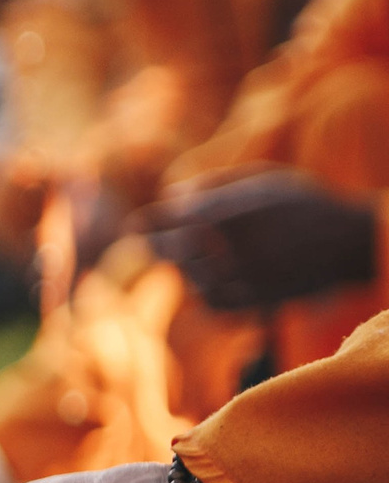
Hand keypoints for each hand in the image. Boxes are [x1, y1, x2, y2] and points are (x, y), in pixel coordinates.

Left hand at [139, 169, 377, 309]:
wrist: (348, 242)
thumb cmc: (302, 203)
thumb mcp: (259, 179)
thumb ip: (211, 186)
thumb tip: (171, 197)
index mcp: (222, 213)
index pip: (163, 222)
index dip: (146, 224)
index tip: (133, 226)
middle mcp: (223, 247)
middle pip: (166, 252)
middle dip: (162, 245)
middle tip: (162, 240)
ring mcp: (235, 278)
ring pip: (187, 278)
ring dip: (190, 268)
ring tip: (219, 253)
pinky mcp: (248, 303)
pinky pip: (208, 302)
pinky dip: (210, 291)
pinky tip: (227, 276)